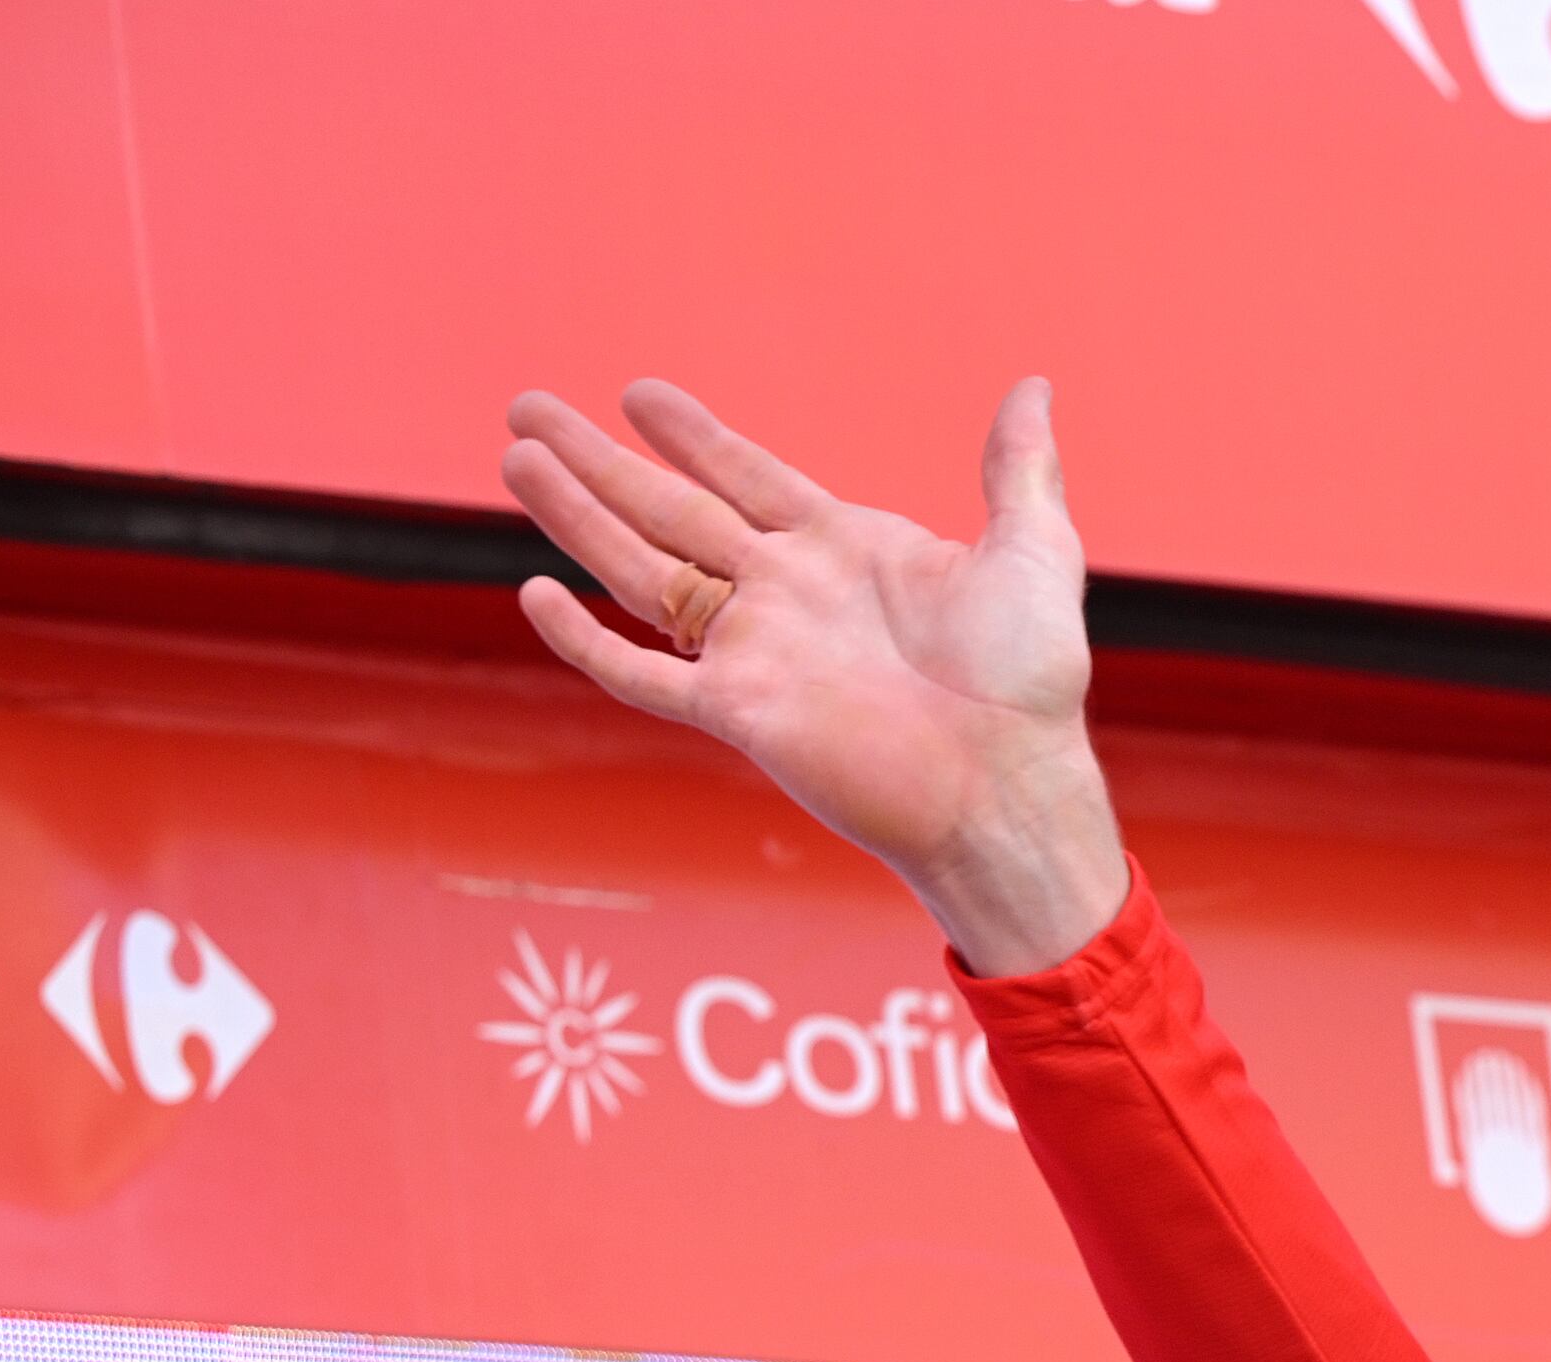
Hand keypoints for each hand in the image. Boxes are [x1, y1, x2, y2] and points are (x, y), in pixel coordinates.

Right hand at [502, 378, 1127, 975]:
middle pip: (669, 510)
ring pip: (640, 570)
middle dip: (599, 459)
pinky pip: (641, 671)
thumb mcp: (1034, 553)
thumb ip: (1018, 470)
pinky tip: (538, 595)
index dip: (691, 437)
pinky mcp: (739, 711)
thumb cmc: (1032, 683)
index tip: (638, 393)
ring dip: (576, 515)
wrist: (1012, 785)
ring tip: (517, 457)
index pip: (746, 477)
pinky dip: (586, 640)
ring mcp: (757, 651)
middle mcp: (789, 593)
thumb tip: (1034, 387)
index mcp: (846, 549)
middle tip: (528, 407)